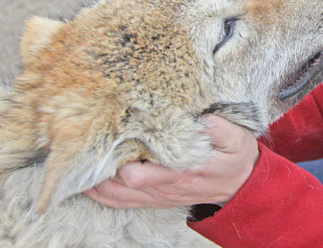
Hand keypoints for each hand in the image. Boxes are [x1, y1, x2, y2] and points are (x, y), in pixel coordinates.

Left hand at [83, 115, 258, 208]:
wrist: (240, 187)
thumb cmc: (235, 160)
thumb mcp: (238, 141)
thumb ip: (222, 131)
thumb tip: (203, 120)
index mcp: (183, 172)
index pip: (141, 173)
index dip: (122, 159)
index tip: (113, 135)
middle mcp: (166, 187)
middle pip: (120, 185)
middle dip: (103, 167)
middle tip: (92, 143)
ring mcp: (158, 195)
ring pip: (116, 195)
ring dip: (97, 181)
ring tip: (82, 162)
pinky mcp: (155, 198)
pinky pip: (122, 202)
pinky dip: (102, 194)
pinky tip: (88, 183)